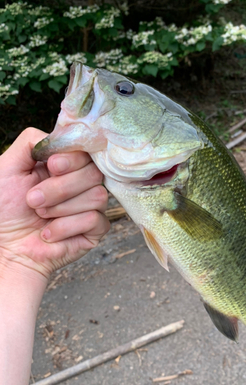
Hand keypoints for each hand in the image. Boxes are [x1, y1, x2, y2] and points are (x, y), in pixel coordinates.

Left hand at [0, 127, 109, 279]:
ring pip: (97, 195)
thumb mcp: (8, 168)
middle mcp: (82, 183)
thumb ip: (31, 142)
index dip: (72, 158)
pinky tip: (48, 233)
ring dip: (61, 209)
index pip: (86, 151)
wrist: (6, 248)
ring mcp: (92, 206)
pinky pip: (94, 220)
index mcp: (65, 166)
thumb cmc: (5, 210)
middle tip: (33, 201)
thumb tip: (60, 136)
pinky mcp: (96, 230)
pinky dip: (66, 227)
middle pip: (93, 173)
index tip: (51, 167)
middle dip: (59, 188)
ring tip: (41, 217)